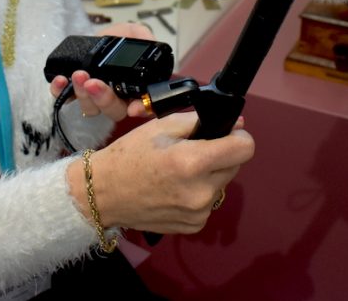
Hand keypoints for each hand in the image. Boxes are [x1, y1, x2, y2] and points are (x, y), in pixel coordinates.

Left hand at [48, 22, 156, 121]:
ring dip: (83, 95)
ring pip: (90, 108)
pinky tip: (61, 80)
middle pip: (114, 110)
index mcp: (136, 88)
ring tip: (79, 75)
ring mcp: (94, 98)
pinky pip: (65, 98)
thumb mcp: (135, 32)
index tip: (133, 107)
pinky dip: (61, 92)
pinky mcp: (74, 92)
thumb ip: (145, 37)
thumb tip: (151, 42)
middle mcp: (117, 99)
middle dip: (104, 99)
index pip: (143, 106)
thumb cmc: (120, 38)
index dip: (140, 109)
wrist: (98, 35)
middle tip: (95, 84)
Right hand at [66, 112, 254, 234]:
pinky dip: (198, 193)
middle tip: (191, 151)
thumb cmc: (128, 156)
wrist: (103, 193)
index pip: (245, 148)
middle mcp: (200, 192)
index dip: (238, 136)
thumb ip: (200, 121)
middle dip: (219, 155)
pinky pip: (208, 202)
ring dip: (208, 175)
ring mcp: (198, 213)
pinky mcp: (194, 226)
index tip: (226, 134)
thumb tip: (236, 125)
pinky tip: (174, 189)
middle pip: (234, 166)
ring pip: (222, 184)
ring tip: (178, 171)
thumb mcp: (161, 127)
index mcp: (192, 162)